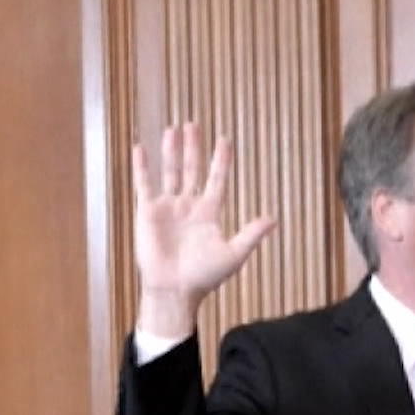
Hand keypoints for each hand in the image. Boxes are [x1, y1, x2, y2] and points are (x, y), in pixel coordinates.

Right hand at [131, 123, 276, 339]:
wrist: (176, 289)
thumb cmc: (205, 276)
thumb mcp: (234, 254)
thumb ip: (251, 234)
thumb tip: (273, 219)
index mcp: (210, 212)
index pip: (217, 179)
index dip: (221, 161)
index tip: (224, 140)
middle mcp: (189, 205)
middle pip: (192, 169)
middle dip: (193, 148)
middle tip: (194, 124)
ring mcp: (168, 207)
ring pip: (170, 172)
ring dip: (172, 151)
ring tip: (174, 129)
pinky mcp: (148, 212)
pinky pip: (144, 184)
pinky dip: (143, 167)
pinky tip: (141, 148)